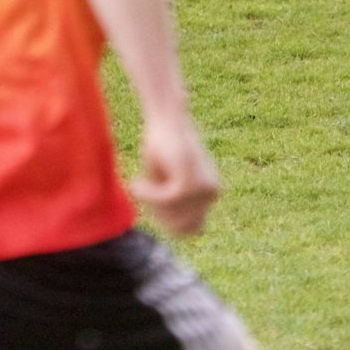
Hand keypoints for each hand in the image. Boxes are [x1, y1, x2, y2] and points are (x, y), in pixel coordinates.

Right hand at [129, 117, 221, 237]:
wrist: (164, 117)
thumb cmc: (160, 144)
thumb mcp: (165, 179)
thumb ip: (171, 201)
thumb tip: (175, 232)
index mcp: (210, 192)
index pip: (192, 228)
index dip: (169, 223)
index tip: (152, 206)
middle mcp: (213, 192)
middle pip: (182, 227)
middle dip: (160, 216)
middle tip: (145, 195)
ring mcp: (204, 189)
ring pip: (173, 216)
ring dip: (151, 204)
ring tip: (138, 185)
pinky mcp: (190, 184)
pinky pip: (164, 200)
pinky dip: (147, 194)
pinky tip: (136, 183)